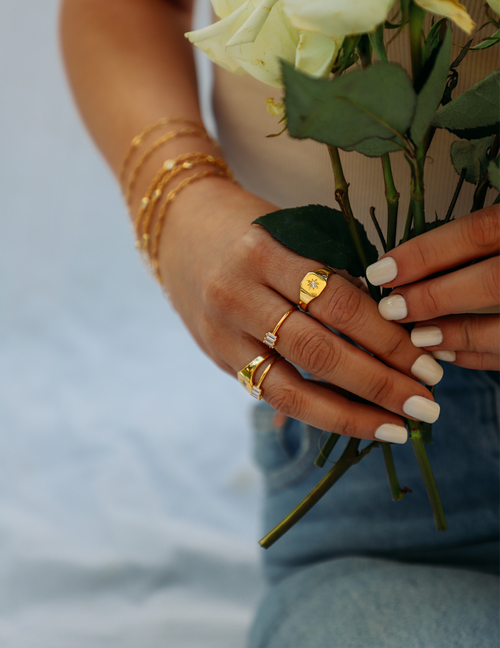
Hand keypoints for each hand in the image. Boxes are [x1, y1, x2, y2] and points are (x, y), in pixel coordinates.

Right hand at [158, 177, 443, 443]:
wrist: (178, 227)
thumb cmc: (248, 224)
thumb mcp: (290, 232)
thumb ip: (330, 274)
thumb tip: (394, 326)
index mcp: (262, 253)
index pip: (337, 303)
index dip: (386, 337)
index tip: (427, 360)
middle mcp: (236, 296)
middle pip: (319, 352)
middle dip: (379, 383)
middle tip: (425, 404)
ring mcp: (222, 332)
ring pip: (291, 388)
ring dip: (351, 413)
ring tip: (396, 427)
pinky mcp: (217, 356)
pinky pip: (270, 395)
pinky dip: (315, 412)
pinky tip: (351, 422)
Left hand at [366, 205, 499, 370]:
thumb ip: (483, 234)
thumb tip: (409, 262)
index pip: (479, 232)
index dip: (427, 253)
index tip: (382, 270)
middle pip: (494, 281)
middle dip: (437, 297)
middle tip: (391, 308)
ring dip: (459, 333)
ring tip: (417, 339)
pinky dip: (483, 355)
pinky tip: (450, 353)